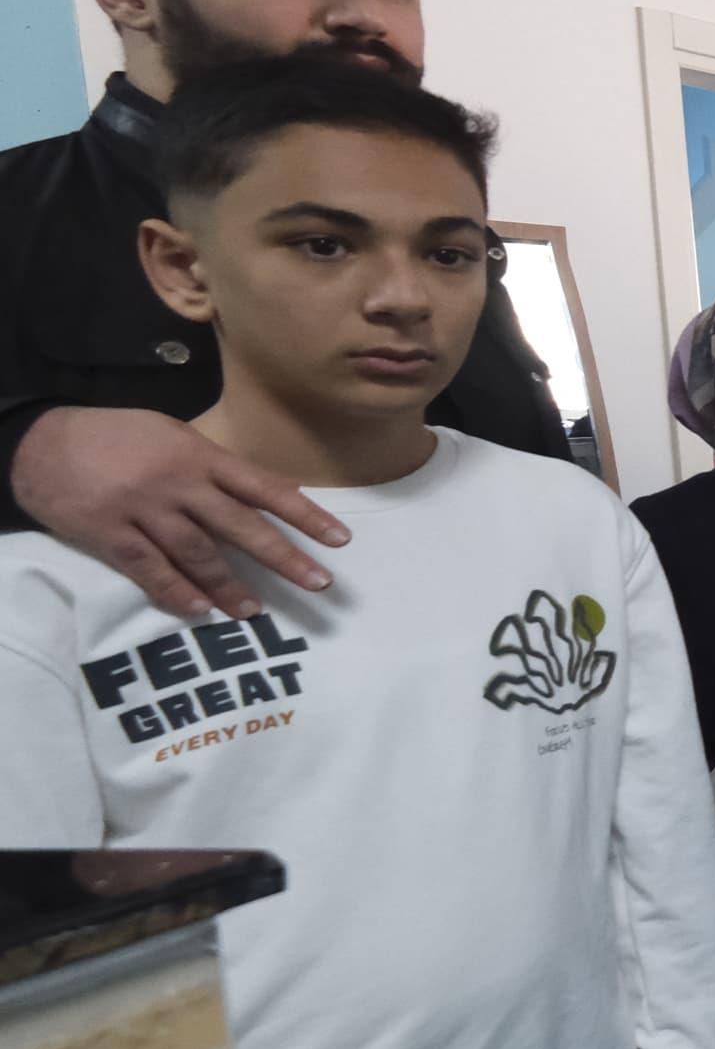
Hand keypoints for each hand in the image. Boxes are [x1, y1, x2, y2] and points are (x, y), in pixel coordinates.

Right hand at [13, 405, 347, 618]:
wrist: (40, 440)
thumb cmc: (116, 437)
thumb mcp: (172, 436)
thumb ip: (213, 467)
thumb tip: (261, 495)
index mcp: (200, 455)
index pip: (265, 487)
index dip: (305, 514)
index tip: (340, 539)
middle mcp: (178, 483)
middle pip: (241, 525)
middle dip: (283, 557)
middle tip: (319, 584)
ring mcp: (143, 509)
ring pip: (197, 554)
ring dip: (229, 586)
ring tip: (253, 612)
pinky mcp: (108, 532)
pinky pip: (148, 568)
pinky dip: (174, 591)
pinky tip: (197, 609)